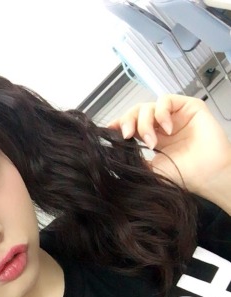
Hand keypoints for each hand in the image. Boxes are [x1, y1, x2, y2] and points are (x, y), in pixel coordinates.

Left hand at [108, 95, 230, 211]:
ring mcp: (175, 115)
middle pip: (137, 112)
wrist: (206, 176)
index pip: (132, 124)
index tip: (109, 130)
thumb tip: (113, 155)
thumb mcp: (150, 169)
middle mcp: (162, 125)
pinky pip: (165, 100)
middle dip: (128, 121)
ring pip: (148, 106)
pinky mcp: (188, 107)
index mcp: (153, 138)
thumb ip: (133, 159)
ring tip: (152, 142)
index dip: (119, 124)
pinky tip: (167, 129)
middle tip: (127, 135)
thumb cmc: (184, 176)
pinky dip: (161, 114)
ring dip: (144, 123)